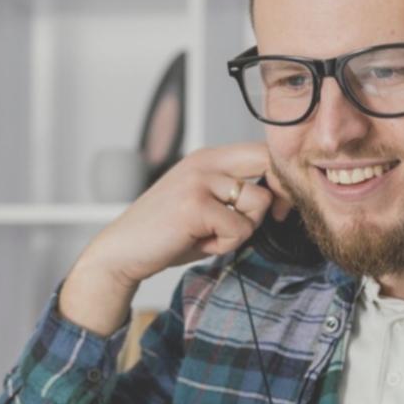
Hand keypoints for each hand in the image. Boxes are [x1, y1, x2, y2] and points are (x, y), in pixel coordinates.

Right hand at [60, 143, 286, 334]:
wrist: (122, 252)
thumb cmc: (166, 234)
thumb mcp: (205, 206)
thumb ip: (235, 197)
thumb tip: (281, 200)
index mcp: (208, 158)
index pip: (262, 151)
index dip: (279, 179)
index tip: (277, 207)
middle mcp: (205, 162)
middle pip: (268, 162)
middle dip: (277, 195)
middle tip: (264, 220)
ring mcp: (199, 181)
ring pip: (258, 202)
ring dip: (244, 228)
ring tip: (213, 236)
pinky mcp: (195, 205)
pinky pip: (239, 229)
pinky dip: (225, 244)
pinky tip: (201, 244)